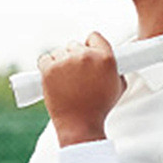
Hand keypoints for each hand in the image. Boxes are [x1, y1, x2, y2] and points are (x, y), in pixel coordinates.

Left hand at [38, 31, 126, 145]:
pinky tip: (53, 78)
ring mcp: (66, 62)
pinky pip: (44, 59)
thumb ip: (115, 70)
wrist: (80, 125)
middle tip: (75, 75)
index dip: (90, 46)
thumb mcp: (118, 87)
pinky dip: (46, 67)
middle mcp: (86, 56)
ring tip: (65, 80)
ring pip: (59, 52)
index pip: (94, 37)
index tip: (87, 56)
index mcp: (105, 58)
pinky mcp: (49, 69)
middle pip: (74, 44)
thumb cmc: (99, 109)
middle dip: (74, 57)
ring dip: (60, 62)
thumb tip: (113, 63)